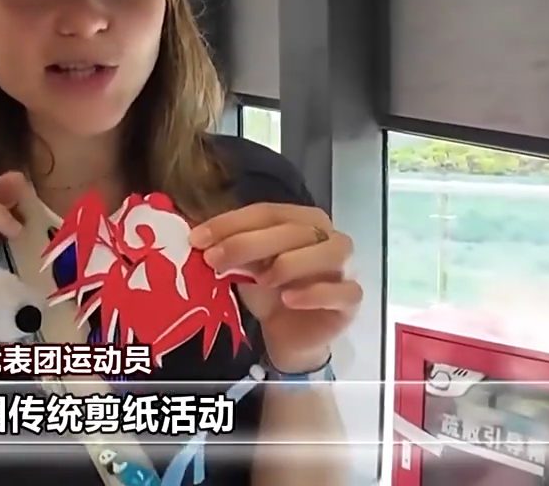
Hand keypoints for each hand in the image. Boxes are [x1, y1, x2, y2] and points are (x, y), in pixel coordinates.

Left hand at [191, 203, 361, 373]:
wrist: (289, 334)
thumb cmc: (270, 292)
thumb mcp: (246, 268)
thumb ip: (232, 250)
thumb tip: (200, 238)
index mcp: (301, 219)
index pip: (266, 212)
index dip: (231, 223)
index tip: (197, 239)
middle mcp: (328, 236)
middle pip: (292, 230)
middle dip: (248, 243)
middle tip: (214, 260)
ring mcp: (345, 266)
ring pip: (327, 251)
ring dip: (290, 262)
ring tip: (262, 280)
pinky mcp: (351, 299)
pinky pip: (342, 290)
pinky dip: (315, 293)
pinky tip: (289, 299)